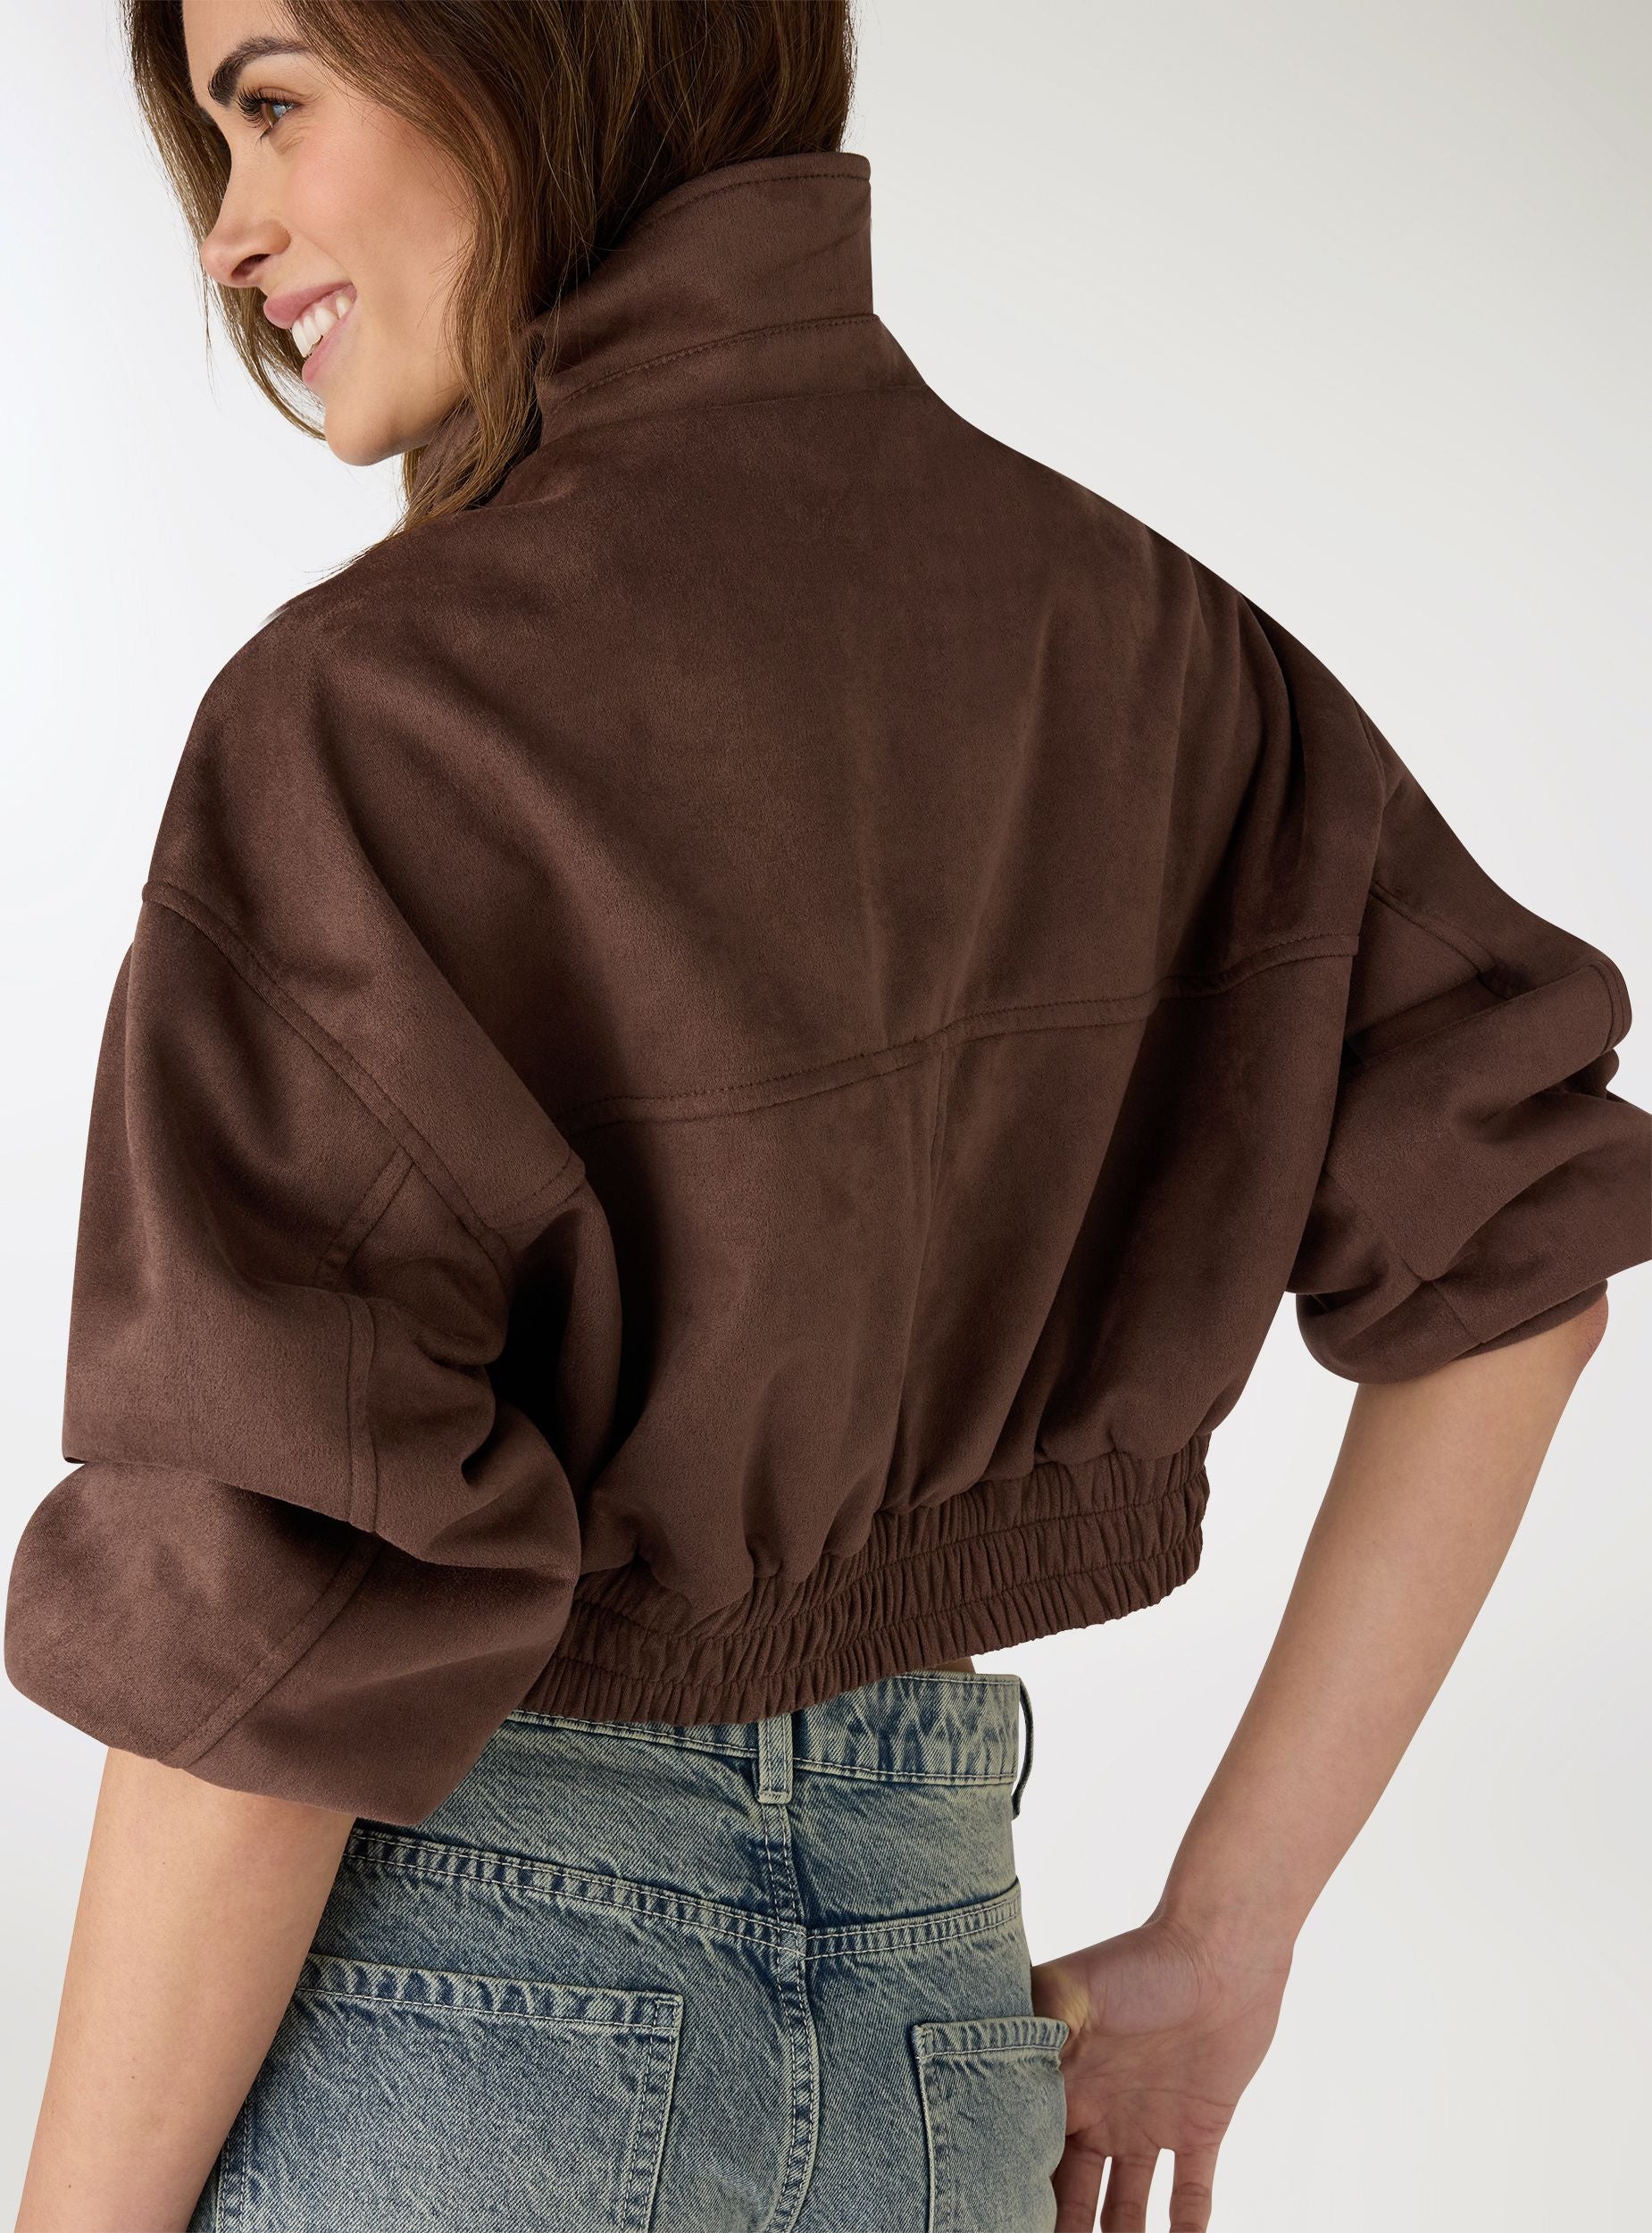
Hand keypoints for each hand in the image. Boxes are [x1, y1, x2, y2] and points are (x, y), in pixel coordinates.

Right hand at [1029, 1914, 1293, 2229]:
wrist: (1221, 1949)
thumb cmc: (1142, 1960)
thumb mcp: (1073, 1991)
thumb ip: (1035, 2032)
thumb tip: (995, 2077)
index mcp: (1061, 2084)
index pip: (1029, 2153)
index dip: (1017, 2190)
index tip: (1000, 2216)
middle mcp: (1098, 2111)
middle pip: (1071, 2195)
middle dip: (1061, 2229)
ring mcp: (1147, 2123)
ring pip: (1125, 2209)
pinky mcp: (1199, 2129)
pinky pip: (1190, 2198)